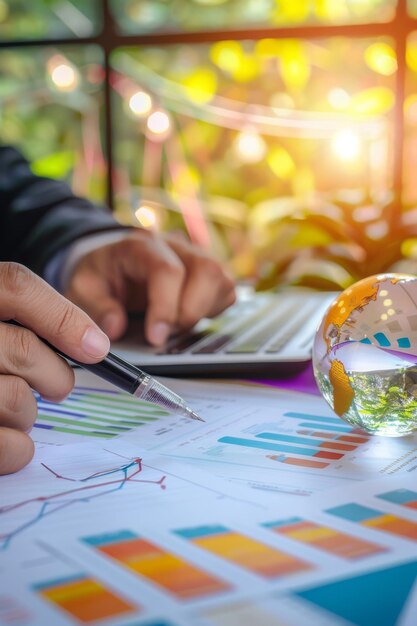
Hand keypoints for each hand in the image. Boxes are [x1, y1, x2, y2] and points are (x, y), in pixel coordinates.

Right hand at [0, 262, 109, 474]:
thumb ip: (35, 320)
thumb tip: (95, 345)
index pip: (16, 286)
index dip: (63, 317)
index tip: (96, 349)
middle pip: (25, 348)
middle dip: (55, 376)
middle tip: (56, 387)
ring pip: (16, 398)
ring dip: (29, 413)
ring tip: (15, 411)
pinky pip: (6, 444)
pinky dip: (19, 448)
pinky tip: (14, 441)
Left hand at [65, 230, 235, 344]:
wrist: (111, 263)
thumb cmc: (101, 276)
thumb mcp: (83, 290)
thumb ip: (96, 307)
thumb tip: (116, 328)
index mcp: (141, 245)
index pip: (167, 270)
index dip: (165, 307)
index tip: (156, 338)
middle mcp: (175, 245)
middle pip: (206, 270)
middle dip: (190, 311)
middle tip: (167, 334)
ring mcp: (196, 257)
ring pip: (222, 278)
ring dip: (204, 311)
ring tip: (176, 326)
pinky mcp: (209, 273)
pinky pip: (227, 290)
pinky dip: (212, 310)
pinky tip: (188, 319)